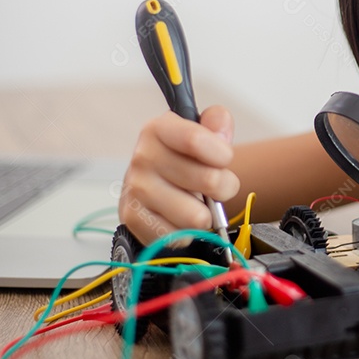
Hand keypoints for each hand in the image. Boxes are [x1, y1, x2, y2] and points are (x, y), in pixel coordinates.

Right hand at [119, 105, 239, 243]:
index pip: (196, 140)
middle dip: (223, 188)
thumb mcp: (202, 132)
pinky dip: (188, 233)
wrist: (155, 189)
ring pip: (198, 216)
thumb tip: (220, 128)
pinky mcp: (134, 220)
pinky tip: (179, 219)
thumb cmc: (183, 160)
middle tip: (213, 187)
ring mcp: (136, 191)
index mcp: (158, 129)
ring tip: (195, 203)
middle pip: (209, 180)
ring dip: (205, 214)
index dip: (222, 155)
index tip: (224, 159)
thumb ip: (217, 121)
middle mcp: (142, 158)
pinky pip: (180, 237)